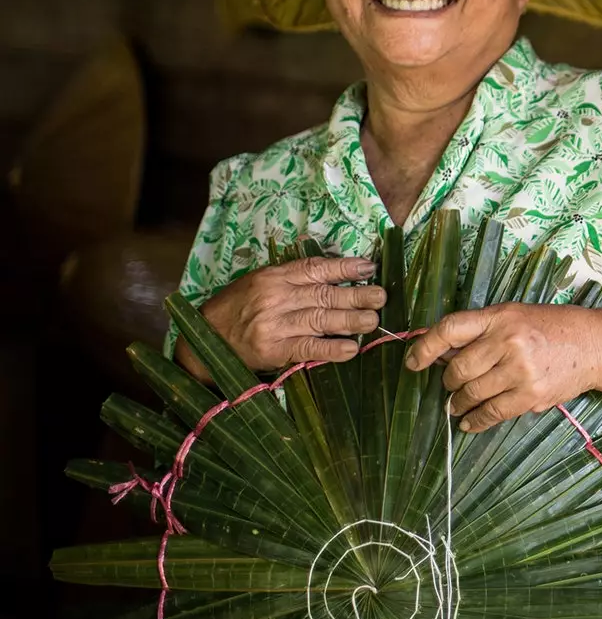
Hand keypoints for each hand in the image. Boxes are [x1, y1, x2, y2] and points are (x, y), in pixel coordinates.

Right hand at [184, 256, 385, 374]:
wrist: (203, 340)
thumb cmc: (236, 308)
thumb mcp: (258, 282)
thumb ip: (291, 277)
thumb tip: (334, 272)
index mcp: (274, 277)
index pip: (315, 269)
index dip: (345, 268)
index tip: (369, 268)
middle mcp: (275, 297)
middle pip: (324, 294)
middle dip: (357, 295)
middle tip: (382, 297)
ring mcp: (274, 324)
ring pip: (321, 319)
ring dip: (351, 320)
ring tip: (374, 321)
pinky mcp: (273, 350)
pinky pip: (308, 349)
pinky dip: (331, 349)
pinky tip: (351, 349)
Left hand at [403, 304, 601, 431]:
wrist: (594, 344)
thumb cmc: (551, 327)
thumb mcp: (515, 316)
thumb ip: (481, 332)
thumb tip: (441, 354)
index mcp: (501, 317)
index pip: (450, 329)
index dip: (425, 347)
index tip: (413, 362)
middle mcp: (509, 341)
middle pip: (458, 369)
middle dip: (449, 381)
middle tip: (451, 385)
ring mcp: (521, 370)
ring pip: (472, 393)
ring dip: (458, 403)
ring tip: (458, 404)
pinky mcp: (531, 395)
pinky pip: (492, 413)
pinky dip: (476, 421)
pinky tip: (470, 422)